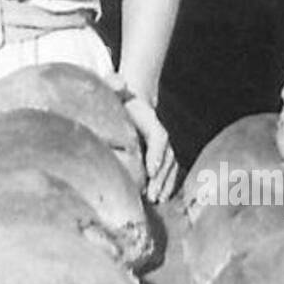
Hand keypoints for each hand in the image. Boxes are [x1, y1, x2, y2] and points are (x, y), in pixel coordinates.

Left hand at [107, 75, 177, 203]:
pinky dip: (168, 185)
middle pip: (167, 156)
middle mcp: (159, 132)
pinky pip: (170, 171)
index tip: (150, 171)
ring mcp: (163, 145)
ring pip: (171, 166)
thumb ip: (114, 84)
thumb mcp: (112, 88)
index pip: (159, 136)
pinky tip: (161, 198)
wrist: (131, 99)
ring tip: (155, 199)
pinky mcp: (162, 155)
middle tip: (151, 194)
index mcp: (148, 117)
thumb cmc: (117, 97)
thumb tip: (120, 84)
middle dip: (160, 177)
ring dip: (164, 184)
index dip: (156, 153)